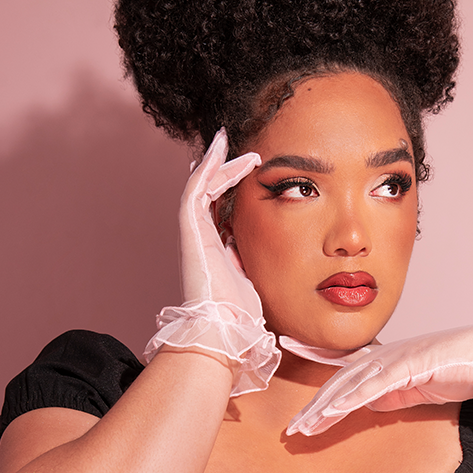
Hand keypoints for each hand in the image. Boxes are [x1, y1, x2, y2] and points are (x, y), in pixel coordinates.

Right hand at [144, 129, 280, 394]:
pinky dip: (207, 169)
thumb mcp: (256, 284)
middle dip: (222, 169)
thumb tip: (281, 261)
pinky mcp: (192, 233)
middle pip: (208, 195)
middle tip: (240, 150)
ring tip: (228, 142)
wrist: (224, 331)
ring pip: (199, 187)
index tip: (248, 169)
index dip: (229, 188)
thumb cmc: (242, 318)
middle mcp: (203, 241)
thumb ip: (259, 267)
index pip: (219, 211)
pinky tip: (220, 150)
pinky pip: (196, 191)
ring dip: (215, 163)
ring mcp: (195, 236)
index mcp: (217, 252)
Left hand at [285, 325, 472, 435]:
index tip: (292, 365)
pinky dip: (351, 399)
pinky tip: (333, 411)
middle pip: (339, 382)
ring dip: (325, 408)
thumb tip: (365, 405)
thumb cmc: (457, 370)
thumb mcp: (415, 388)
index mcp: (384, 359)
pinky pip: (373, 386)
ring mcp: (393, 358)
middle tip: (292, 429)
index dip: (316, 369)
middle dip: (314, 407)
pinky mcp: (407, 366)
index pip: (343, 368)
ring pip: (349, 385)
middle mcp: (383, 355)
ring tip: (305, 428)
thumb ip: (390, 395)